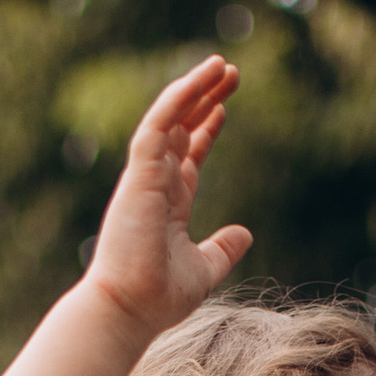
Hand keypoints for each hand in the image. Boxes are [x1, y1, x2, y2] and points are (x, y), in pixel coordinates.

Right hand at [82, 58, 253, 342]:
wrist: (129, 310)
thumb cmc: (157, 298)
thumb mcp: (204, 269)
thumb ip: (223, 249)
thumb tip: (246, 234)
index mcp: (168, 203)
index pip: (187, 154)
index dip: (205, 129)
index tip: (223, 108)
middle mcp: (155, 184)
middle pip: (181, 127)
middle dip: (205, 98)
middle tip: (230, 72)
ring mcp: (145, 177)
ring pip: (169, 118)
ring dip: (194, 88)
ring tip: (221, 64)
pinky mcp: (139, 175)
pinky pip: (156, 126)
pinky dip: (177, 100)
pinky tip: (199, 81)